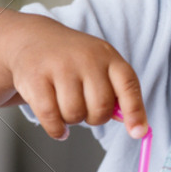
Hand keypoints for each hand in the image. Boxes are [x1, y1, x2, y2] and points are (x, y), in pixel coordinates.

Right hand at [8, 21, 147, 138]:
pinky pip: (51, 118)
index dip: (135, 112)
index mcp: (107, 55)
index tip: (138, 132)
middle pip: (101, 108)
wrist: (32, 39)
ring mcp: (59, 66)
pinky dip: (56, 129)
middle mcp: (85, 58)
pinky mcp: (35, 78)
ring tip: (66, 107)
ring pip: (75, 114)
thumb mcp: (100, 66)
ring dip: (72, 120)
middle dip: (95, 118)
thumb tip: (135, 125)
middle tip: (86, 110)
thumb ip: (117, 93)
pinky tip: (57, 125)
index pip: (128, 86)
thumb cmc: (72, 60)